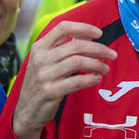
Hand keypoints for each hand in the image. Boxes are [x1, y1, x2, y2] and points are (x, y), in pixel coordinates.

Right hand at [13, 21, 115, 138]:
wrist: (26, 110)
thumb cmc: (41, 82)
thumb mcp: (46, 61)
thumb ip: (64, 48)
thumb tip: (88, 36)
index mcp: (39, 47)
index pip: (63, 28)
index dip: (83, 28)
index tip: (99, 33)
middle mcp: (40, 59)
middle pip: (76, 45)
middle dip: (99, 49)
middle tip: (112, 54)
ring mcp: (44, 75)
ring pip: (78, 62)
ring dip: (97, 64)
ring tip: (105, 68)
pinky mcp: (50, 91)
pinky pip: (76, 81)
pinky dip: (90, 79)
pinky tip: (97, 78)